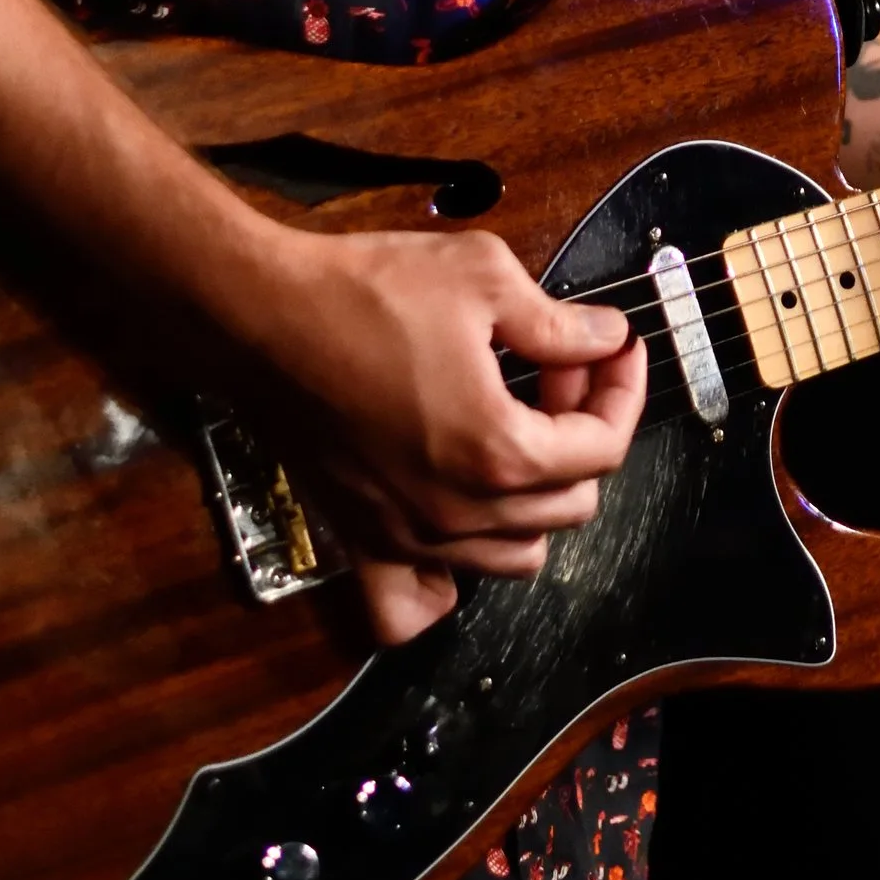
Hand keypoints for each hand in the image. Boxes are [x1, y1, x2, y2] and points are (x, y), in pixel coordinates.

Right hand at [213, 224, 643, 645]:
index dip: (622, 390)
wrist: (258, 316)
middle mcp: (458, 512)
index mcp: (500, 450)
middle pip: (571, 502)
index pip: (605, 446)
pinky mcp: (361, 538)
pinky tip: (457, 520)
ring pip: (515, 555)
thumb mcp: (482, 278)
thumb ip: (559, 323)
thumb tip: (606, 338)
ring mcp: (408, 536)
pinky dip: (450, 579)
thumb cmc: (362, 292)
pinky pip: (417, 600)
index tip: (614, 348)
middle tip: (558, 369)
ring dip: (536, 498)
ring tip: (515, 428)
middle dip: (582, 431)